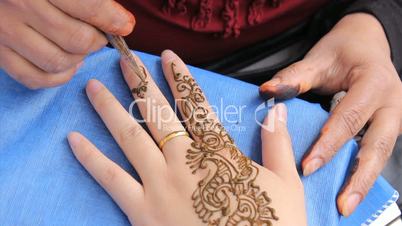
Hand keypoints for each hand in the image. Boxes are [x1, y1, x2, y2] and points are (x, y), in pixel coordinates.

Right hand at [0, 0, 133, 88]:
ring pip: (58, 62)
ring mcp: (5, 33)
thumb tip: (121, 21)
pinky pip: (34, 78)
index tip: (125, 25)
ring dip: (78, 58)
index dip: (113, 20)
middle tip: (99, 36)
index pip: (89, 7)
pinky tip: (67, 65)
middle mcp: (18, 7)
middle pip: (77, 39)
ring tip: (81, 47)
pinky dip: (58, 78)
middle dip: (97, 41)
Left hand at [67, 50, 305, 224]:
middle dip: (139, 83)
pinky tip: (73, 138)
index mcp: (218, 152)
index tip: (168, 57)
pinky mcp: (142, 211)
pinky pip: (111, 179)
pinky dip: (91, 158)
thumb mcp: (285, 185)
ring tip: (92, 88)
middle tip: (124, 60)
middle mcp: (184, 161)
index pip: (196, 104)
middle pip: (157, 113)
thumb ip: (277, 144)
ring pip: (129, 137)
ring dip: (109, 110)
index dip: (181, 78)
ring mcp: (159, 185)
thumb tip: (276, 109)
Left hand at [260, 13, 401, 215]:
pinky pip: (377, 152)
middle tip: (340, 203)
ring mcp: (394, 117)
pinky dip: (364, 172)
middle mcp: (392, 103)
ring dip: (364, 181)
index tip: (308, 166)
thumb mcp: (319, 59)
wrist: (368, 44)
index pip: (349, 117)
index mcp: (374, 82)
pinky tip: (350, 190)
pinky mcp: (388, 126)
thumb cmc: (343, 51)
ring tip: (346, 205)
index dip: (328, 143)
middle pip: (377, 145)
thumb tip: (267, 92)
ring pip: (382, 154)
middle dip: (357, 176)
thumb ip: (294, 77)